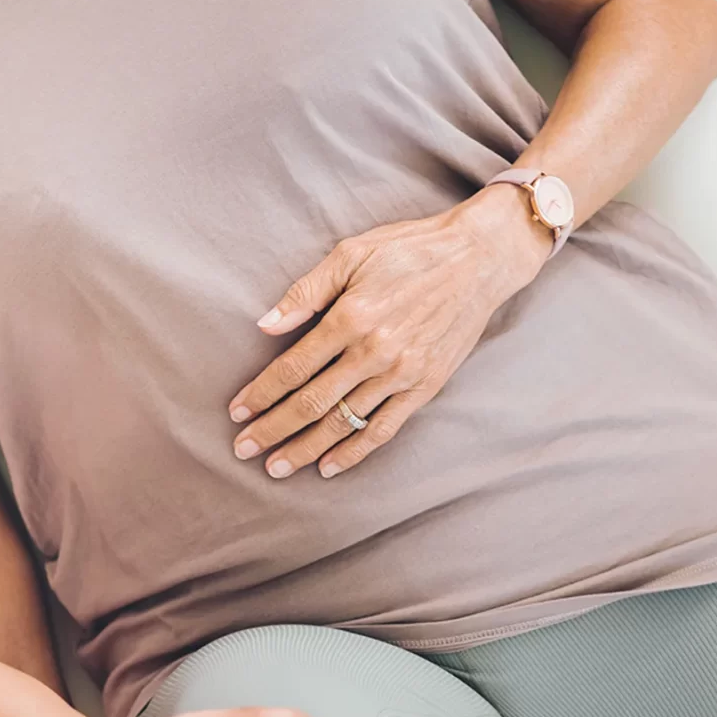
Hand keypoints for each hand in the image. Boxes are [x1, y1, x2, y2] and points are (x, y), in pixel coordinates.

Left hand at [229, 185, 548, 479]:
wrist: (478, 258)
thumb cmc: (411, 249)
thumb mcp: (352, 254)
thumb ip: (306, 292)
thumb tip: (265, 326)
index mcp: (350, 317)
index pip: (292, 368)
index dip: (261, 394)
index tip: (237, 413)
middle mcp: (374, 351)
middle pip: (311, 402)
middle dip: (272, 430)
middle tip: (243, 450)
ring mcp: (401, 374)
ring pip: (342, 422)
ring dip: (304, 448)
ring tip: (276, 468)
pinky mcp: (425, 387)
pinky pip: (383, 429)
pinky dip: (353, 452)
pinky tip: (328, 467)